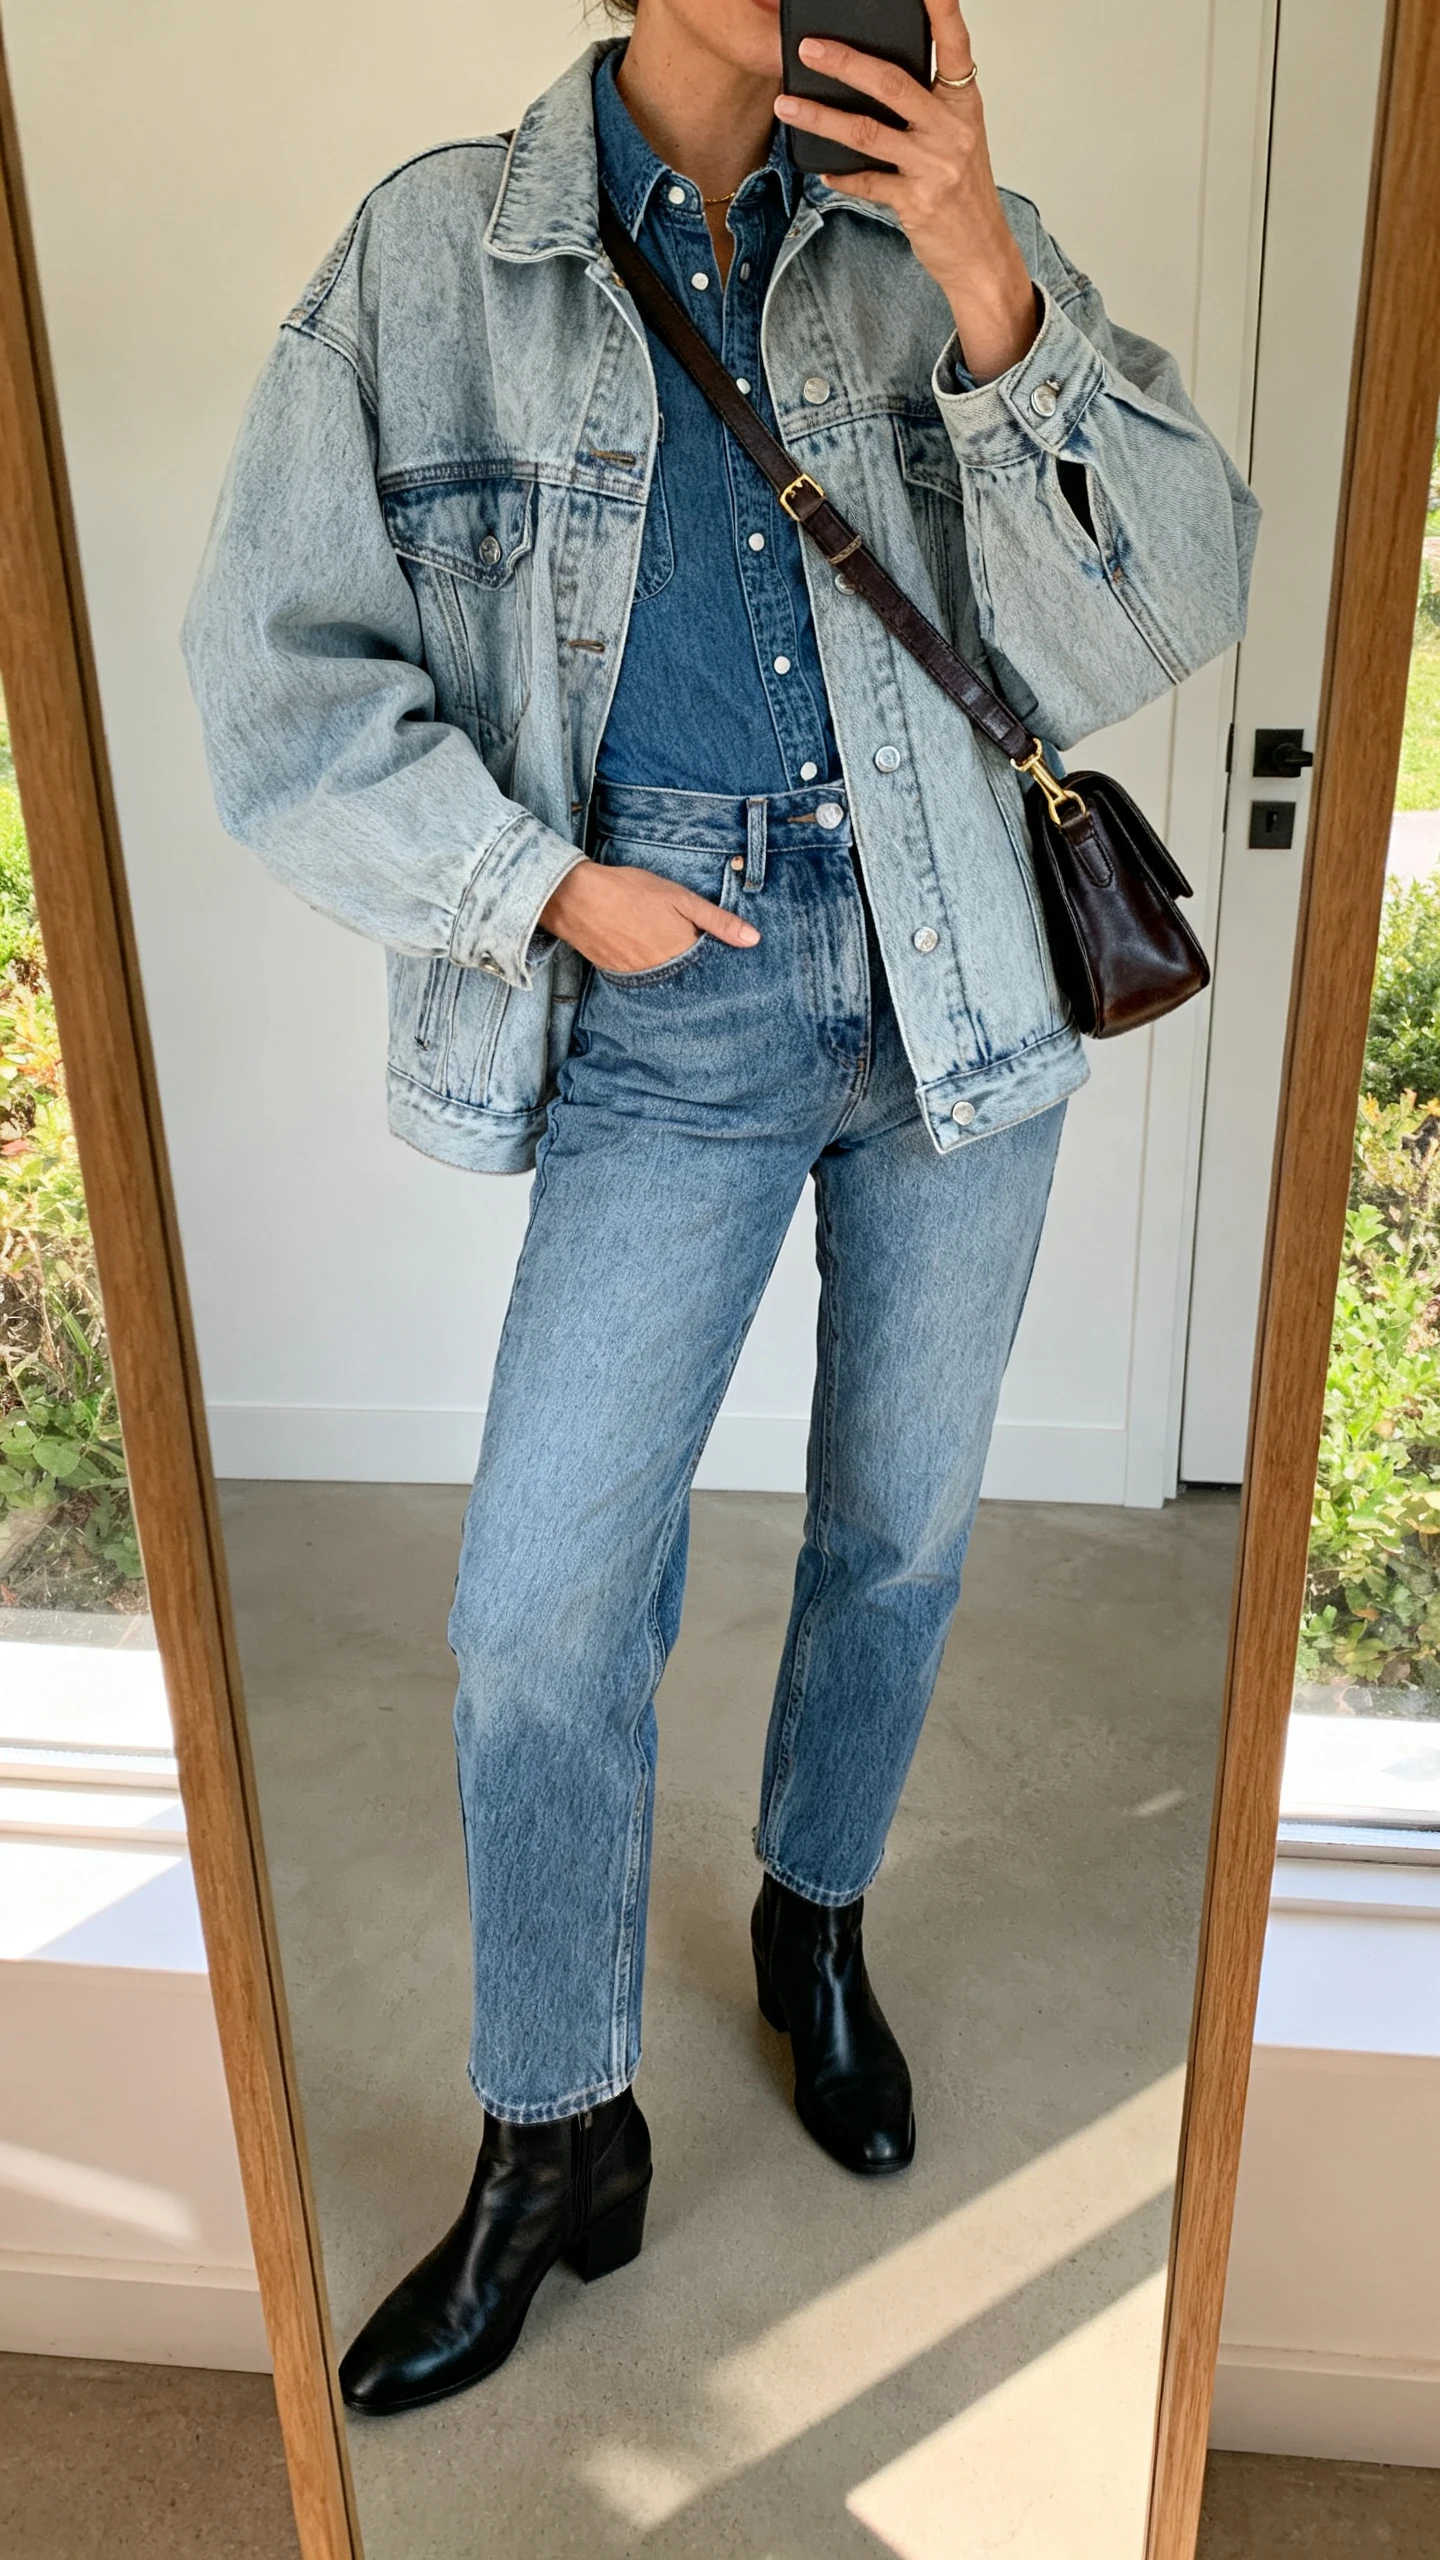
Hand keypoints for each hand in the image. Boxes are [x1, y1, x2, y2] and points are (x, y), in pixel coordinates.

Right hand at [539, 858, 760, 973]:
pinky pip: (645, 981)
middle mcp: (663, 973)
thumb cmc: (631, 892)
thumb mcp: (681, 898)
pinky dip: (653, 973)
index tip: (728, 963)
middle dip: (699, 973)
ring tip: (676, 959)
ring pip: (668, 983)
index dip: (721, 965)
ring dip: (676, 974)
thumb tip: (753, 939)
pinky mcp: (620, 975)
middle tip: (700, 960)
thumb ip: (717, 921)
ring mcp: (640, 977)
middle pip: (691, 981)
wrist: (577, 899)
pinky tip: (651, 957)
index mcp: (683, 953)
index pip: (713, 970)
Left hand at [775, 0, 1037, 383]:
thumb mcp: (958, 138)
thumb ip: (927, 107)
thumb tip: (875, 80)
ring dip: (820, 117)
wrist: (982, 254)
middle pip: (891, 83)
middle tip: (809, 49)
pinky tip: (822, 168)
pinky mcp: (915, 201)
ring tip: (787, 105)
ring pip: (866, 132)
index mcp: (963, 104)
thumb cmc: (965, 194)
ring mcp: (934, 166)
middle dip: (845, 62)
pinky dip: (841, 174)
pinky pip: (866, 181)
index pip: (954, 44)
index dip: (941, 10)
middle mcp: (951, 130)